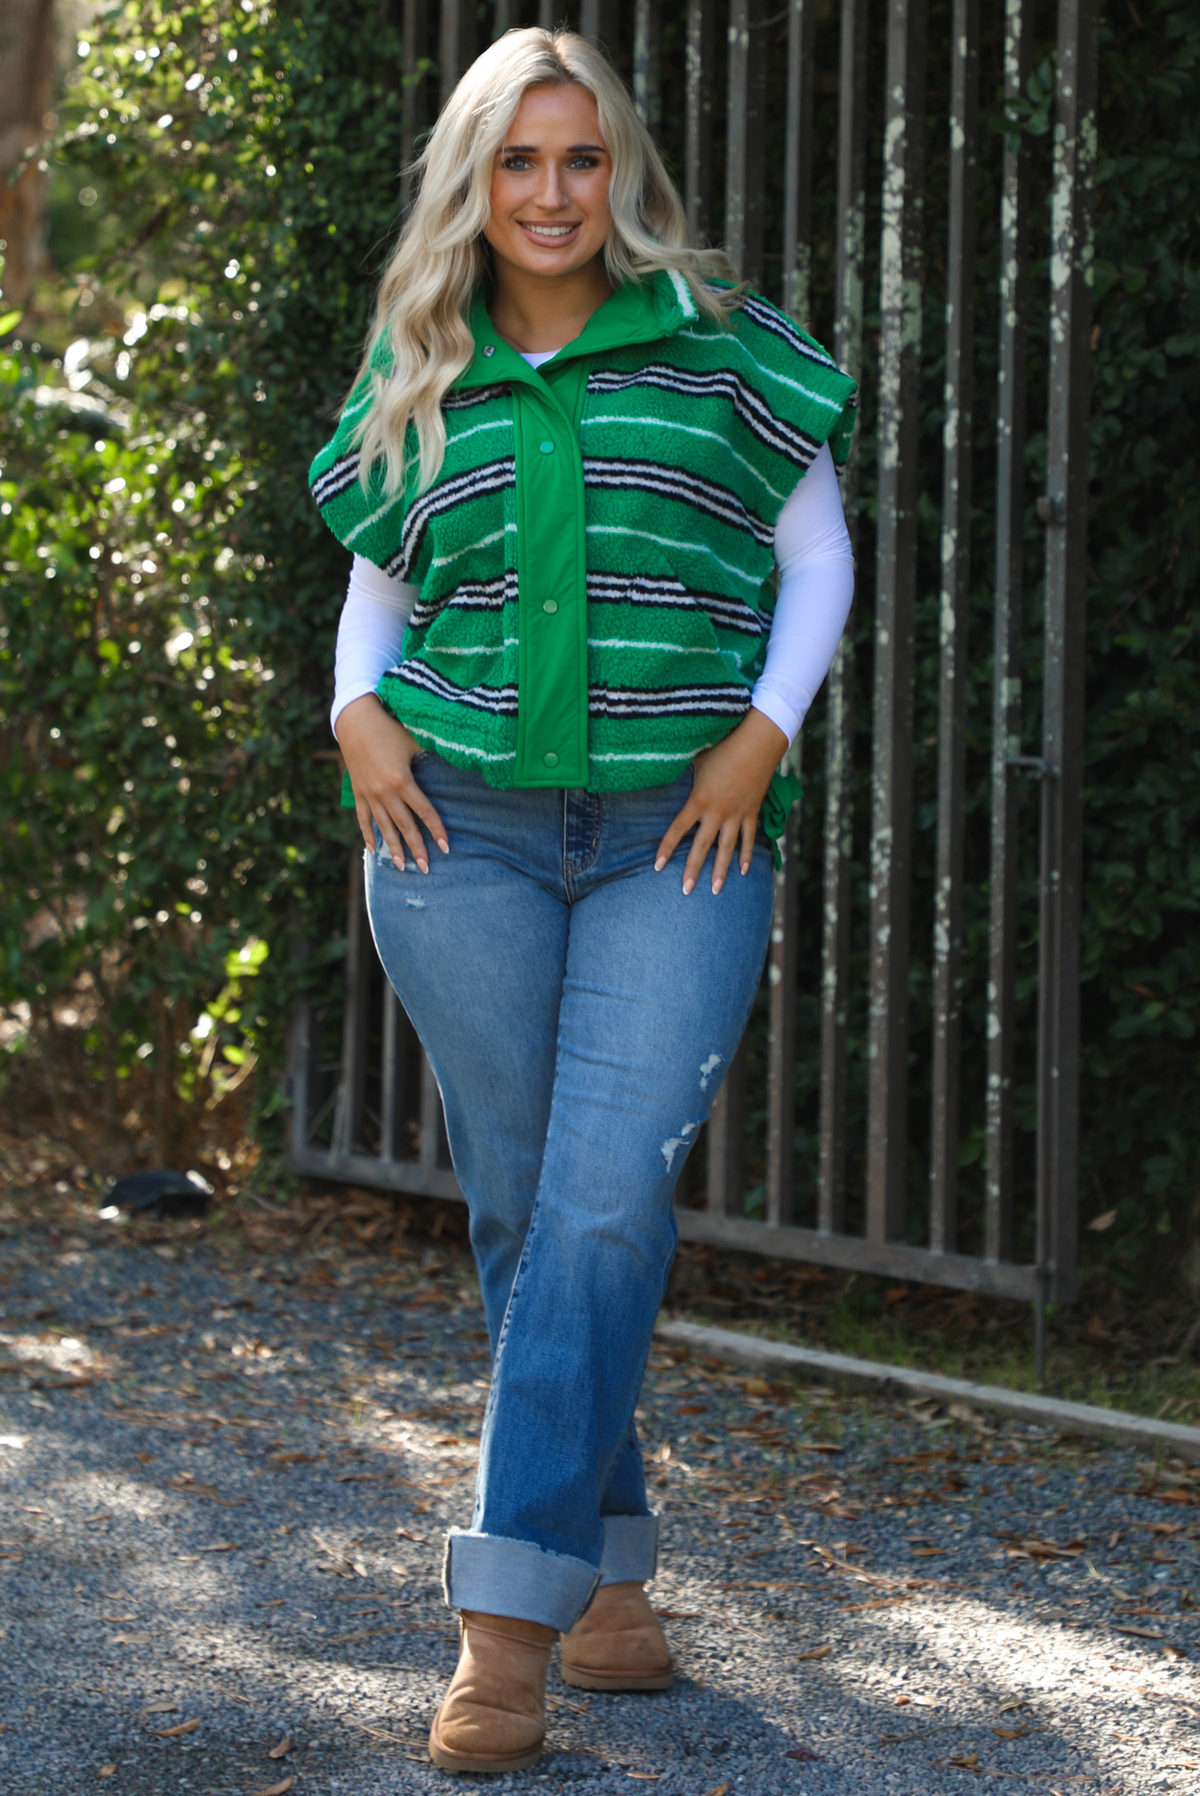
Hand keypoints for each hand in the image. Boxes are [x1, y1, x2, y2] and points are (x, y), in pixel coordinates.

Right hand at [334, 694, 448, 872]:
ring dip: (393, 849)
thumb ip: (431, 760)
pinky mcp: (358, 793)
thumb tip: (454, 768)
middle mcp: (385, 793)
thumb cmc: (389, 729)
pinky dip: (368, 835)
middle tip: (426, 868)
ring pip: (384, 828)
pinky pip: (363, 819)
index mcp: (402, 781)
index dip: (437, 830)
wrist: (355, 721)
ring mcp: (369, 795)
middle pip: (405, 826)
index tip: (446, 848)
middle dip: (416, 849)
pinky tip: (373, 850)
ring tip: (402, 867)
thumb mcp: (413, 743)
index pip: (424, 812)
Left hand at [654, 708, 787, 894]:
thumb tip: (665, 771)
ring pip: (727, 849)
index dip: (666, 848)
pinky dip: (747, 855)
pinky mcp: (752, 811)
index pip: (678, 829)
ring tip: (715, 890)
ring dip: (721, 871)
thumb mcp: (697, 759)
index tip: (657, 866)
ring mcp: (737, 814)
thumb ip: (683, 773)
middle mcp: (717, 811)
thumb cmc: (724, 746)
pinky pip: (749, 838)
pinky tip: (744, 871)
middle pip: (702, 847)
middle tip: (685, 891)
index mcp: (699, 799)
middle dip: (693, 870)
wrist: (759, 742)